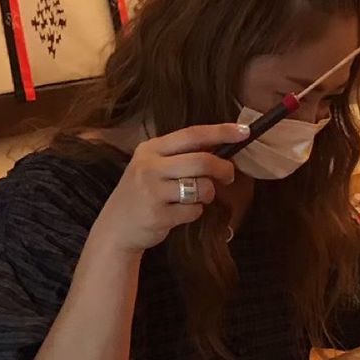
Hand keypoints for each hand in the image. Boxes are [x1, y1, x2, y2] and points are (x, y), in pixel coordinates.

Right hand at [93, 123, 247, 254]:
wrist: (115, 228)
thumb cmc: (142, 194)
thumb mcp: (153, 167)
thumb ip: (180, 156)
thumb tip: (221, 147)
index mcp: (150, 149)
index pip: (192, 134)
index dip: (221, 132)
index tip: (244, 131)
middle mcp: (149, 166)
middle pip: (201, 161)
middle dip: (223, 168)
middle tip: (229, 176)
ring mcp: (152, 191)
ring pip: (201, 188)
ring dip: (207, 195)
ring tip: (196, 198)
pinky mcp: (158, 215)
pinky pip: (194, 211)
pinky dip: (194, 213)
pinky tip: (179, 213)